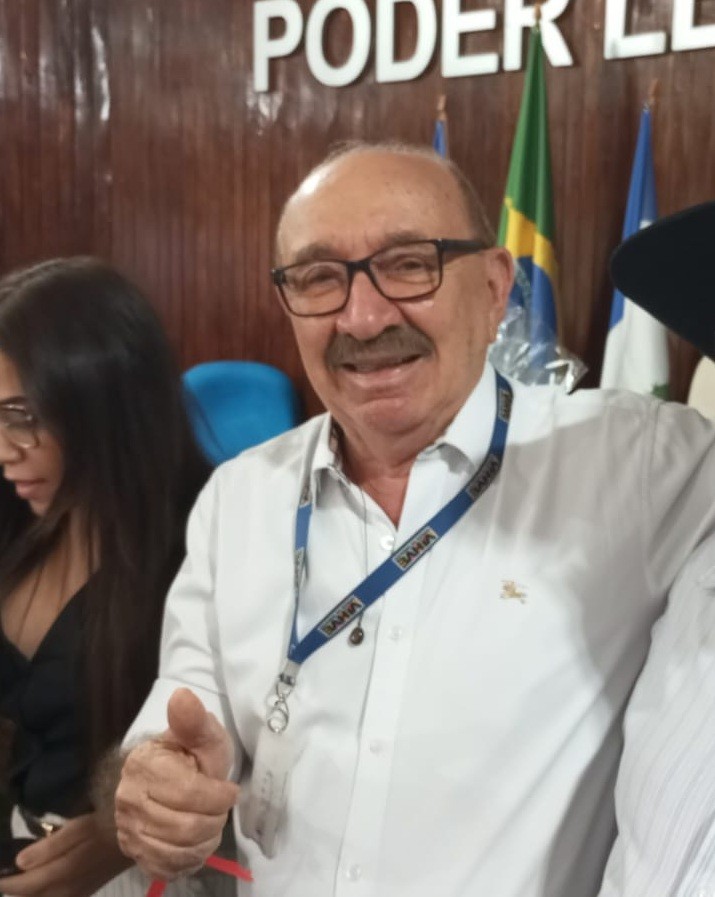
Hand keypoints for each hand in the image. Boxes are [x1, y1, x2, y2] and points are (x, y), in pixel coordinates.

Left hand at [0, 812, 129, 896]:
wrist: (138, 838)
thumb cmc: (107, 826)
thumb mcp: (79, 828)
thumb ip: (49, 847)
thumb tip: (19, 863)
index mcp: (61, 874)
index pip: (22, 885)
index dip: (4, 880)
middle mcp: (65, 891)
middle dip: (14, 887)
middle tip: (4, 873)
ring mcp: (75, 894)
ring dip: (28, 892)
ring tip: (18, 877)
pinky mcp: (84, 892)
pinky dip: (42, 894)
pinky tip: (42, 883)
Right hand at [114, 687, 238, 880]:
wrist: (157, 783)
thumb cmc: (187, 757)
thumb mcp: (200, 736)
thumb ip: (194, 721)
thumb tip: (182, 696)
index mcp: (145, 765)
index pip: (189, 793)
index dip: (219, 796)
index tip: (230, 790)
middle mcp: (129, 799)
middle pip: (186, 826)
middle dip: (215, 819)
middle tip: (220, 808)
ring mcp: (128, 829)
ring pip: (179, 850)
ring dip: (206, 839)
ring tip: (210, 822)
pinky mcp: (134, 853)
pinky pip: (168, 867)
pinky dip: (191, 858)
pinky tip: (197, 841)